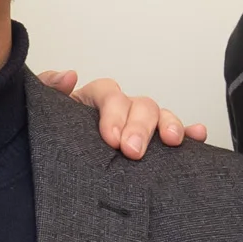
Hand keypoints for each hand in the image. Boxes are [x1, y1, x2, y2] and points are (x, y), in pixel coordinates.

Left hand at [41, 71, 209, 158]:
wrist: (56, 166)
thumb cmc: (54, 136)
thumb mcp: (44, 114)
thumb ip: (49, 91)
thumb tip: (69, 75)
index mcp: (94, 100)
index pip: (108, 93)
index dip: (113, 113)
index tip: (111, 139)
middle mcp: (122, 109)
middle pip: (139, 104)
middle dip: (140, 126)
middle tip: (133, 151)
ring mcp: (140, 125)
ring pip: (160, 115)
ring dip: (168, 125)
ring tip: (171, 142)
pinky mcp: (154, 144)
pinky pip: (176, 133)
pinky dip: (190, 132)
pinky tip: (197, 135)